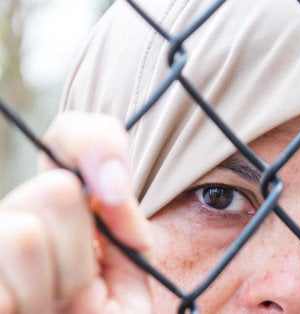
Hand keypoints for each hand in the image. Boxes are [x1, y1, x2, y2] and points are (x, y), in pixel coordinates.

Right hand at [0, 112, 152, 312]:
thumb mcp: (128, 284)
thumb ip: (125, 234)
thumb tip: (109, 194)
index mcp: (65, 212)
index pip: (73, 134)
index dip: (99, 146)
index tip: (116, 197)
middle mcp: (17, 216)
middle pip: (55, 189)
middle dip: (79, 253)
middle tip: (75, 293)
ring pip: (23, 232)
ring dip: (52, 287)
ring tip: (47, 309)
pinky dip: (21, 303)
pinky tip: (21, 312)